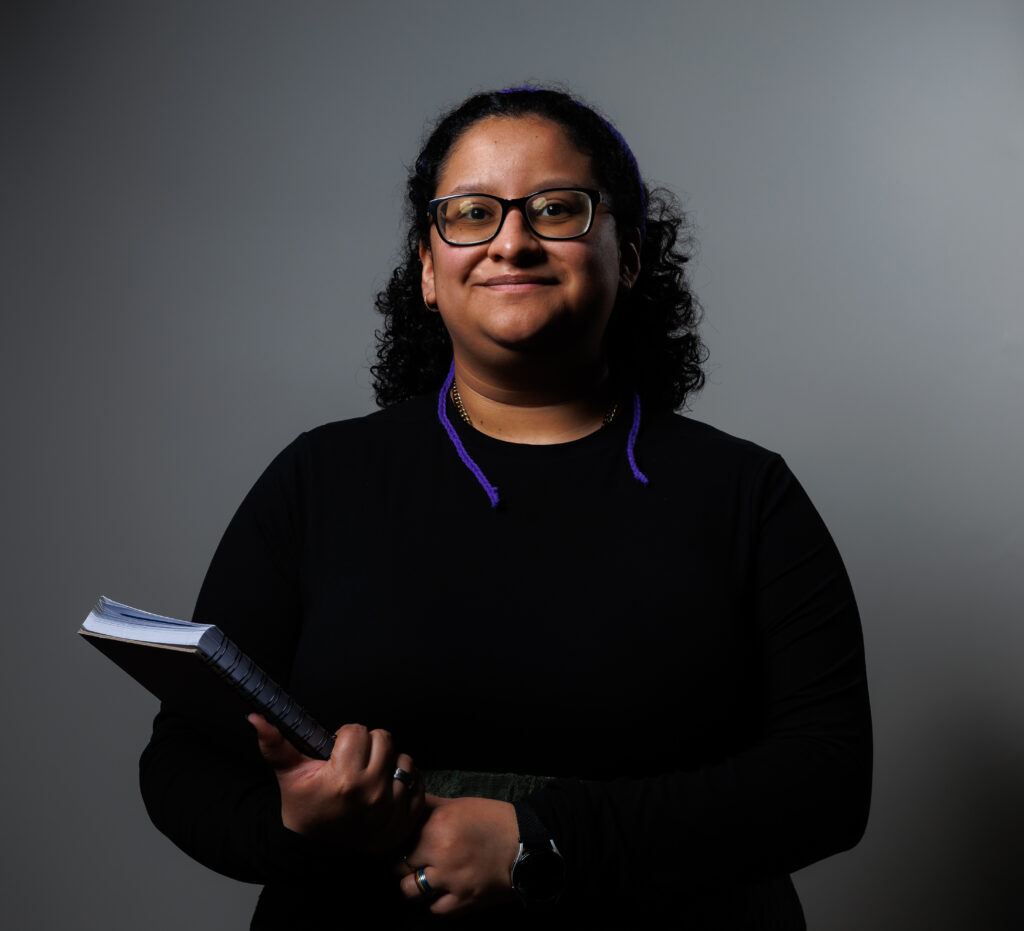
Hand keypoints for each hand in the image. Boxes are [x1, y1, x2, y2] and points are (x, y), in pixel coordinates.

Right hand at [248, 714, 423, 851]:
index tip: (336, 753)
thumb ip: (275, 743)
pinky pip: (417, 783)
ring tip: (369, 777)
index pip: (358, 731)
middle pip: (384, 740)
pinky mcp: (405, 820)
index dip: (345, 737)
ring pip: (403, 759)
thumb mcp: (289, 776)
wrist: (318, 851)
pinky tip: (385, 789)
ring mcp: (391, 808)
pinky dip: (405, 783)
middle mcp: (370, 793)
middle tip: (354, 763)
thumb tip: (255, 716)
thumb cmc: (305, 808)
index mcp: (342, 779)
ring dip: (389, 763)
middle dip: (368, 746)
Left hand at [398, 795, 518, 915]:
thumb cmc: (493, 820)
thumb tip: (407, 801)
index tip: (400, 844)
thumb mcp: (459, 805)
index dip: (397, 842)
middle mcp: (440, 853)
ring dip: (414, 884)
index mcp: (437, 826)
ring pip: (410, 890)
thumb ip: (429, 805)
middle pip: (399, 865)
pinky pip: (434, 908)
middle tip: (413, 859)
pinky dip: (436, 901)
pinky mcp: (463, 901)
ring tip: (425, 876)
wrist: (526, 844)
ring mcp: (450, 880)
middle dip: (403, 862)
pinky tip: (443, 890)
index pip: (398, 839)